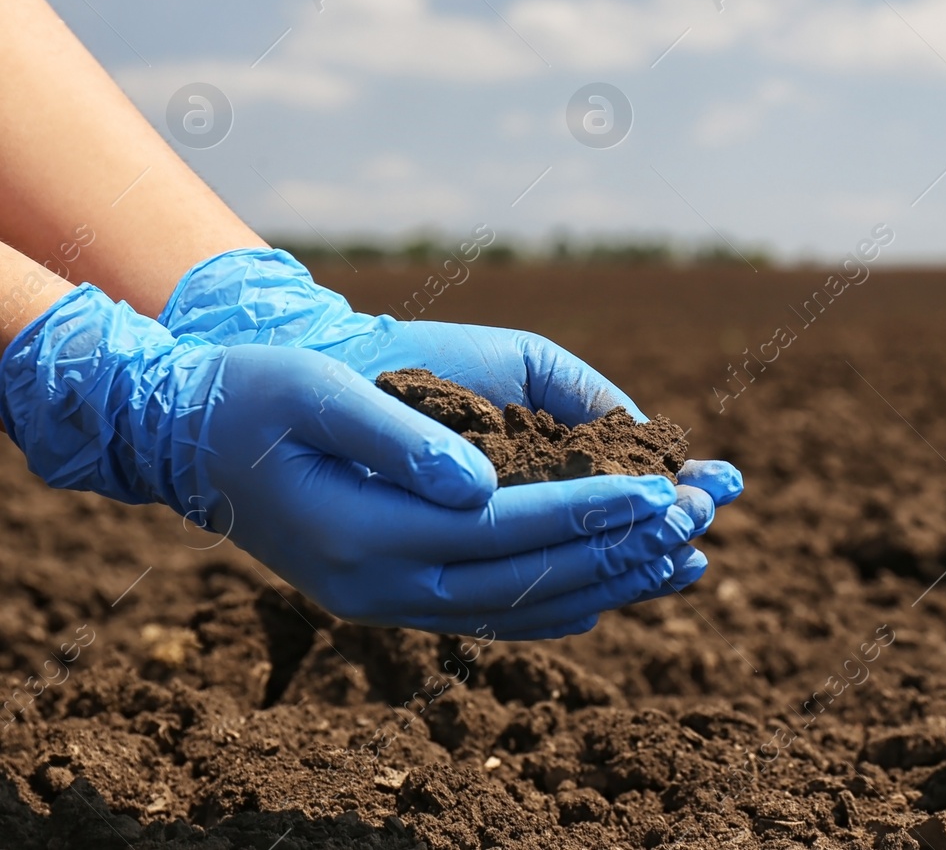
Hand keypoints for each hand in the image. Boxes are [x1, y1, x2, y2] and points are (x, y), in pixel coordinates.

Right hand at [158, 247, 744, 581]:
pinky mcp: (391, 597)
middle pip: (527, 580)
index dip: (590, 510)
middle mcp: (381, 586)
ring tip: (682, 564)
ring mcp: (386, 602)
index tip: (662, 492)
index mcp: (365, 532)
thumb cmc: (252, 395)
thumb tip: (480, 484)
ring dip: (605, 586)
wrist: (185, 438)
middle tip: (698, 526)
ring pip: (518, 608)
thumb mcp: (314, 393)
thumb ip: (396, 439)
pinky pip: (490, 615)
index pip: (506, 528)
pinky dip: (557, 605)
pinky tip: (609, 594)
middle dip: (619, 552)